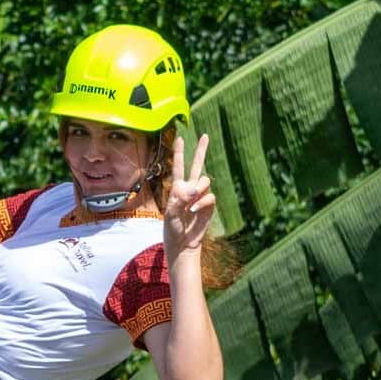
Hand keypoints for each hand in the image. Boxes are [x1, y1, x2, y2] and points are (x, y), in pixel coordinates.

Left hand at [163, 132, 215, 254]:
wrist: (183, 244)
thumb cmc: (172, 230)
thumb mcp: (170, 214)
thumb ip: (180, 199)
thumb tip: (194, 188)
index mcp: (177, 188)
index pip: (178, 167)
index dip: (179, 153)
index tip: (180, 138)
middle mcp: (190, 189)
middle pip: (197, 165)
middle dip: (201, 150)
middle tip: (205, 135)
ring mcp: (200, 197)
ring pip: (205, 180)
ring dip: (199, 188)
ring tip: (191, 203)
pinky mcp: (209, 205)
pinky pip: (210, 196)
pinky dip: (202, 202)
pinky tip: (194, 211)